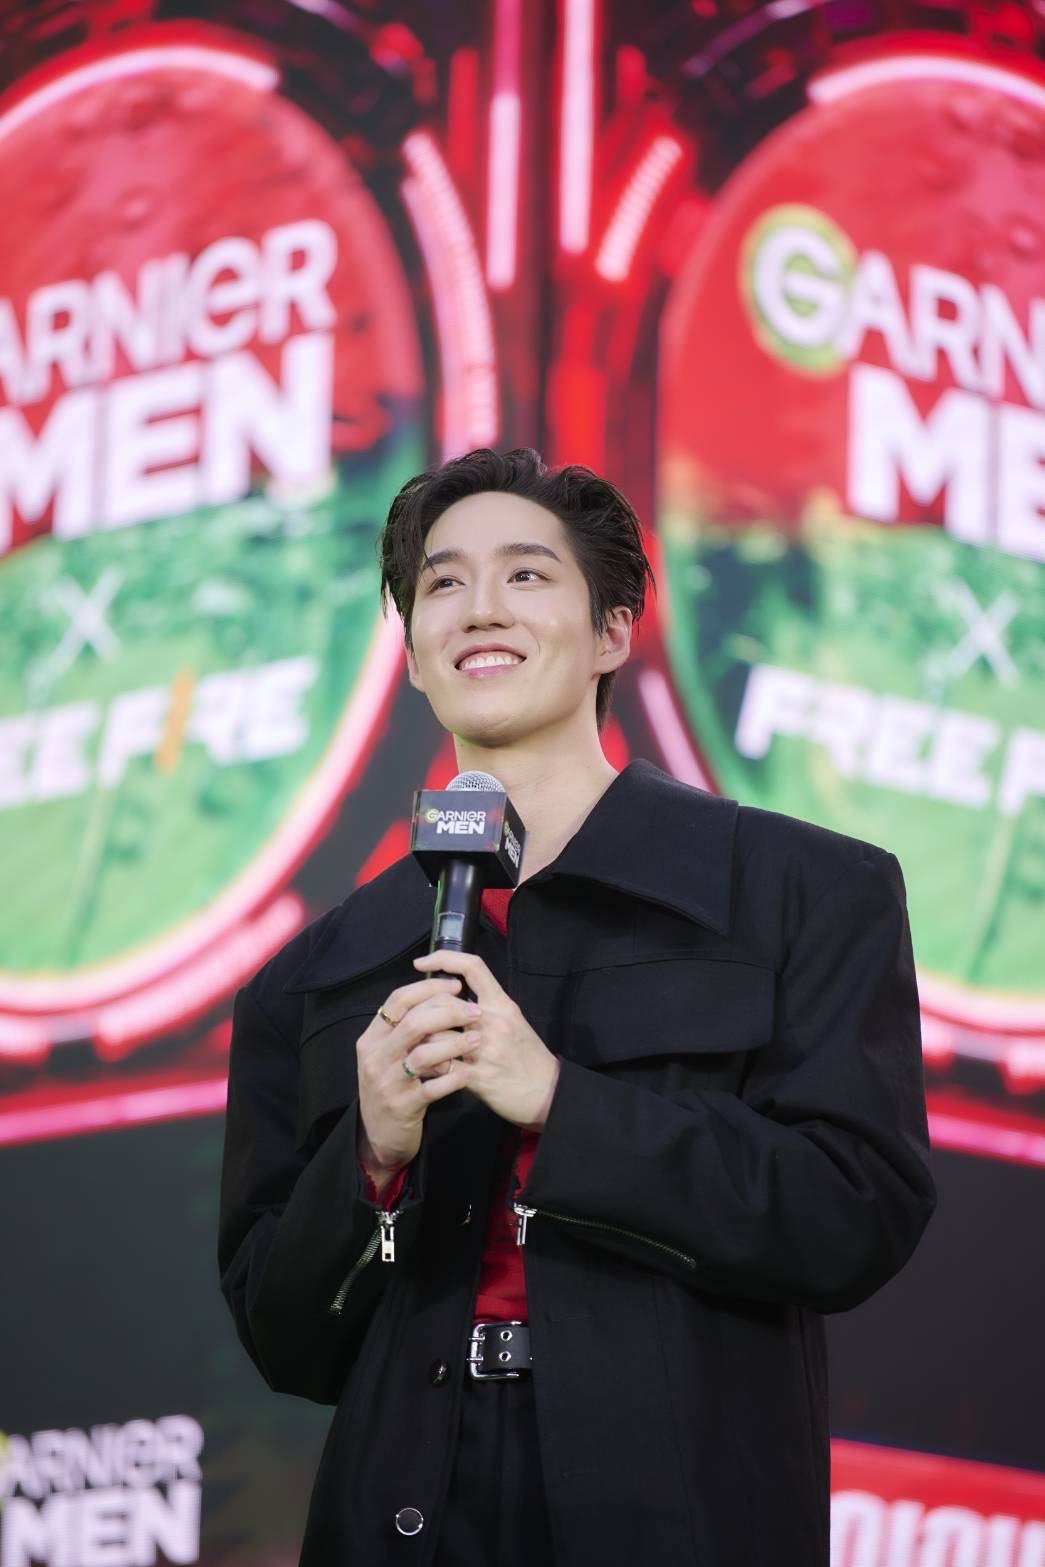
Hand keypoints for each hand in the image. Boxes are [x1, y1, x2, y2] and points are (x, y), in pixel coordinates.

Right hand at [356, 976, 477, 1173]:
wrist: (380, 1134)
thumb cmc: (393, 1085)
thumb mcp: (390, 1054)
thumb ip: (407, 1028)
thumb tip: (441, 994)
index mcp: (373, 1037)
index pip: (398, 1000)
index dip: (428, 988)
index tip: (456, 986)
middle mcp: (375, 1057)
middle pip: (413, 1023)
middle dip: (448, 1012)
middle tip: (475, 1010)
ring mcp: (387, 1083)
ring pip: (423, 1054)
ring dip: (454, 1043)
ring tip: (478, 1038)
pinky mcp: (403, 1107)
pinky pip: (432, 1088)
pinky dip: (454, 1078)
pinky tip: (470, 1072)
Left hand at [410, 949, 560, 1130]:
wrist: (548, 1093)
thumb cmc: (529, 1057)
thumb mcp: (514, 1022)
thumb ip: (487, 1008)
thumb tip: (454, 997)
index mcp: (502, 1004)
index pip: (472, 967)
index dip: (444, 958)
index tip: (421, 963)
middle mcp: (493, 1022)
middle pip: (444, 1002)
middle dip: (419, 1009)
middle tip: (408, 1016)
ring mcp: (485, 1049)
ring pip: (436, 1034)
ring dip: (420, 1040)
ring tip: (413, 1044)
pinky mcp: (477, 1077)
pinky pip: (441, 1067)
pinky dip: (427, 1066)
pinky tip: (422, 1068)